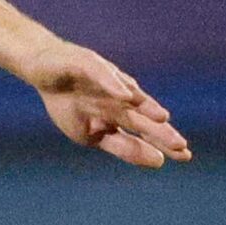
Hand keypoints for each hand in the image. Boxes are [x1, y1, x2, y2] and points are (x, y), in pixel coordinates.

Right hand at [25, 38, 190, 167]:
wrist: (40, 69)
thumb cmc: (66, 102)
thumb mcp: (91, 134)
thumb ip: (122, 146)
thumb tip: (158, 161)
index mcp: (119, 115)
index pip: (145, 131)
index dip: (161, 142)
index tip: (185, 156)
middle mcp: (119, 97)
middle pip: (142, 116)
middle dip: (159, 130)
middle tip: (180, 145)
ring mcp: (106, 80)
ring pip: (129, 96)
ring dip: (145, 107)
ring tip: (162, 118)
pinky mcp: (88, 64)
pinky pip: (103, 76)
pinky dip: (114, 86)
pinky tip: (125, 97)